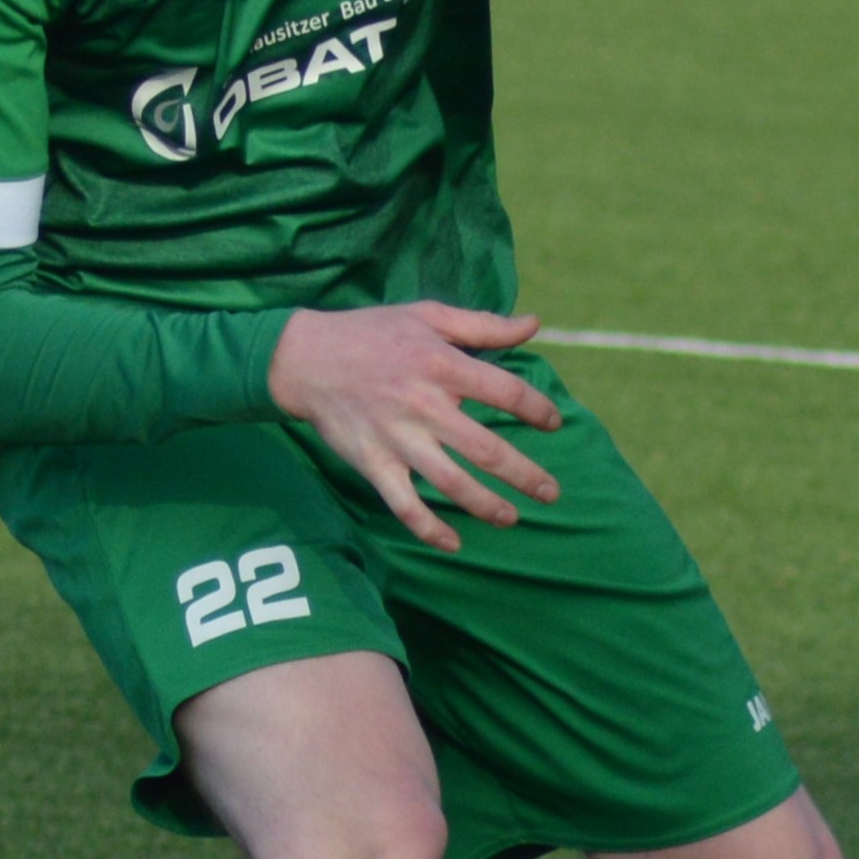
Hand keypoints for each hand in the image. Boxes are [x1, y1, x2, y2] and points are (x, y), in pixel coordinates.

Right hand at [270, 301, 564, 550]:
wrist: (304, 358)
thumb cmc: (373, 333)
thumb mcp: (429, 315)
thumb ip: (484, 325)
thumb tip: (534, 324)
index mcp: (442, 365)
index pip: (505, 392)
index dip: (536, 409)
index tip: (554, 423)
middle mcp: (423, 405)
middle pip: (486, 449)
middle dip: (524, 474)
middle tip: (552, 493)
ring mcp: (397, 439)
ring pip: (450, 483)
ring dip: (486, 506)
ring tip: (512, 518)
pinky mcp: (372, 463)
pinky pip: (403, 504)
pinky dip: (428, 528)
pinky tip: (453, 543)